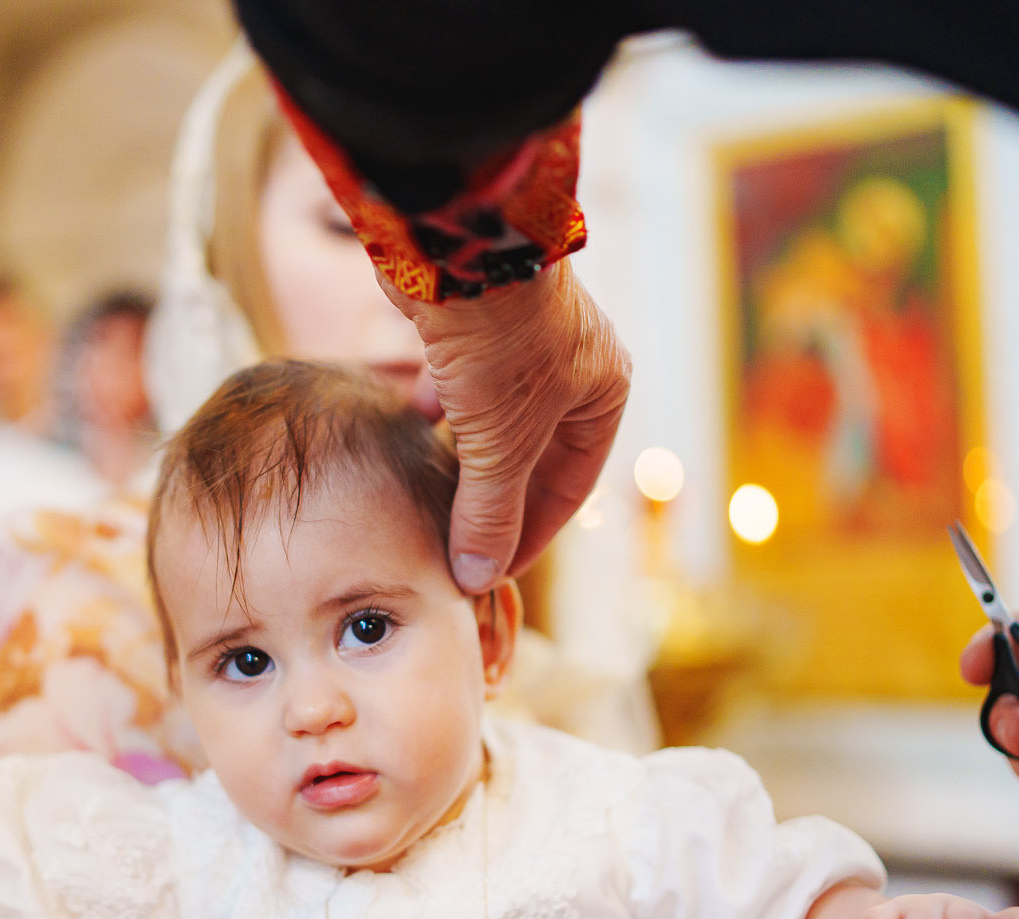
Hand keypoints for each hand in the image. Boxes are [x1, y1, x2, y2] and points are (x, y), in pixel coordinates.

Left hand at [383, 261, 630, 592]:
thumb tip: (476, 578)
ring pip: (493, 422)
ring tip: (431, 502)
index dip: (529, 535)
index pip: (569, 485)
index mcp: (604, 392)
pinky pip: (462, 386)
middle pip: (531, 456)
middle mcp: (572, 366)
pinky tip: (414, 431)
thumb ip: (489, 510)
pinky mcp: (476, 323)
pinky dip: (441, 414)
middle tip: (455, 546)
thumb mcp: (500, 439)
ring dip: (464, 462)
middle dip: (493, 501)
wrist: (459, 240)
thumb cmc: (501, 338)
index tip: (489, 573)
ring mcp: (523, 343)